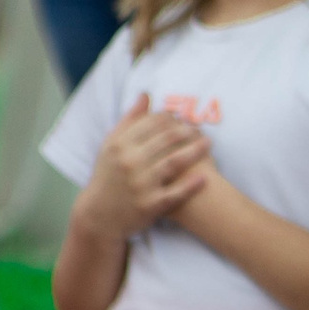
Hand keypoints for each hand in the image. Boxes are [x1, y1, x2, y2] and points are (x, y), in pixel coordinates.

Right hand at [74, 95, 210, 237]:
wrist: (99, 215)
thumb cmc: (109, 175)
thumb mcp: (112, 146)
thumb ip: (130, 120)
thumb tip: (146, 94)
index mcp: (120, 146)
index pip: (152, 123)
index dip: (171, 117)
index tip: (183, 115)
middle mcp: (130, 163)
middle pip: (167, 140)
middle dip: (188, 131)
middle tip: (200, 128)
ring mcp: (141, 184)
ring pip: (175, 162)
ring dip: (196, 150)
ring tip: (209, 143)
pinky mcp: (151, 205)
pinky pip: (176, 193)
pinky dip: (192, 185)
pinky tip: (206, 177)